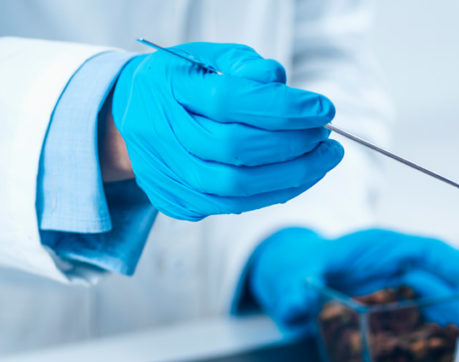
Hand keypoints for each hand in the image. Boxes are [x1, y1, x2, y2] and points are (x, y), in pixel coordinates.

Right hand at [110, 42, 342, 220]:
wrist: (132, 119)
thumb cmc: (184, 85)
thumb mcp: (209, 59)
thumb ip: (245, 66)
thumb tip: (281, 83)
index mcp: (167, 88)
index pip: (229, 101)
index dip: (282, 108)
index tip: (324, 109)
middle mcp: (160, 135)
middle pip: (235, 148)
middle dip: (293, 144)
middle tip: (326, 136)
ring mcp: (167, 173)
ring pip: (238, 186)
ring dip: (293, 175)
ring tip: (324, 157)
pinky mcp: (178, 201)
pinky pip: (235, 205)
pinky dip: (275, 192)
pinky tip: (300, 175)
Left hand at [248, 228, 458, 334]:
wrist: (293, 281)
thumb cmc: (299, 266)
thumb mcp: (291, 272)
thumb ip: (292, 287)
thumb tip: (292, 307)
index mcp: (381, 249)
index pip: (425, 250)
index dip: (455, 262)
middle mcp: (395, 272)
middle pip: (437, 283)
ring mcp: (396, 298)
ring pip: (433, 309)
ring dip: (453, 326)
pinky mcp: (390, 322)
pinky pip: (417, 330)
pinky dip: (432, 343)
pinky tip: (444, 358)